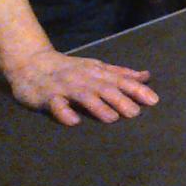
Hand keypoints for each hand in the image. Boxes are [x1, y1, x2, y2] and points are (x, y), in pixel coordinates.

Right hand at [5, 48, 158, 126]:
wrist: (31, 63)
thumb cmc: (70, 69)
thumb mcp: (96, 68)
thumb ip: (120, 74)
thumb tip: (146, 76)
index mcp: (97, 72)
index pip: (120, 80)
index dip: (137, 90)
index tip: (153, 101)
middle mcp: (84, 78)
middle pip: (105, 88)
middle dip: (121, 100)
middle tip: (136, 113)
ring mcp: (65, 87)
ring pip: (84, 95)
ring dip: (98, 106)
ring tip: (112, 118)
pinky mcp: (47, 96)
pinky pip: (56, 105)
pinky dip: (64, 112)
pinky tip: (73, 121)